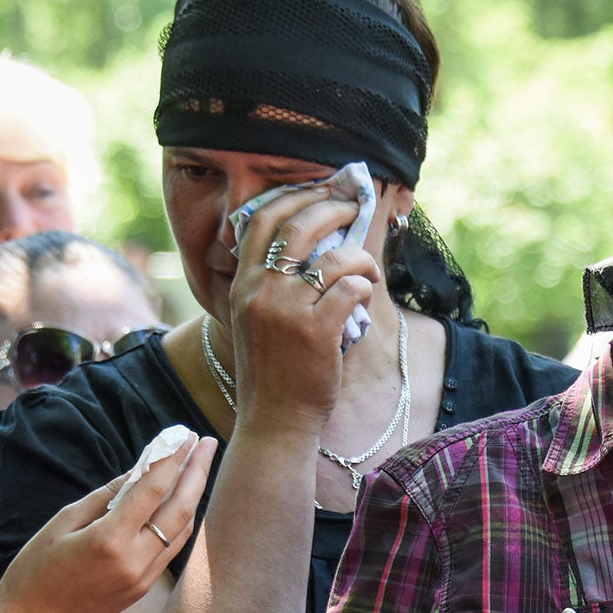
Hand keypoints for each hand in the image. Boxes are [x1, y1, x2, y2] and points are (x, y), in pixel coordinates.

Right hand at [0, 433, 214, 612]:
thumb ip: (106, 495)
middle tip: (205, 441)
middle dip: (196, 471)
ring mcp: (145, 577)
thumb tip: (139, 470)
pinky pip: (173, 548)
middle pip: (180, 508)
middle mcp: (135, 560)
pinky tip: (183, 500)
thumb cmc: (37, 569)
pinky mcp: (145, 588)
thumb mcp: (63, 522)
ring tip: (198, 464)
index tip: (183, 434)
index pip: (153, 490)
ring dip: (194, 495)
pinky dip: (181, 520)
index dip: (172, 458)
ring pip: (183, 530)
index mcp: (110, 540)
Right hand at [229, 185, 382, 436]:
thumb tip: (310, 246)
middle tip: (352, 208)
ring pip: (332, 257)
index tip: (319, 191)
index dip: (294, 198)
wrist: (275, 420)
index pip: (261, 221)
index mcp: (242, 284)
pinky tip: (366, 293)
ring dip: (360, 256)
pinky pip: (350, 288)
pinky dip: (364, 285)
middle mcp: (259, 291)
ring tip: (370, 268)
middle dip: (330, 208)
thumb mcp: (254, 320)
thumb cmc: (273, 372)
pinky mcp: (316, 331)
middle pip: (297, 227)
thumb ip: (268, 284)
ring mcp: (287, 311)